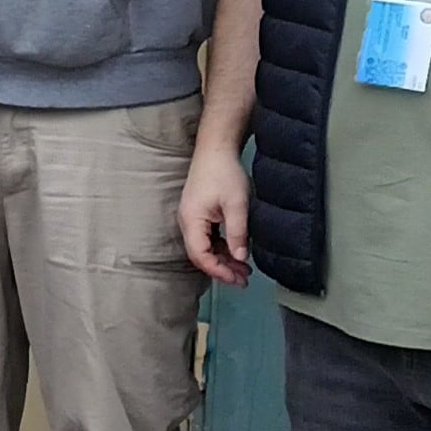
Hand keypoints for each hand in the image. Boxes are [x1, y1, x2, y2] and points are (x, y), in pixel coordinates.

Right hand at [180, 153, 251, 285]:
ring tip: (244, 269)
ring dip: (223, 260)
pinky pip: (207, 238)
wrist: (216, 150)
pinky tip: (236, 251)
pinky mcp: (198, 214)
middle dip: (222, 269)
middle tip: (244, 280)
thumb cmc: (224, 173)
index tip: (237, 278)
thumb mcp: (236, 204)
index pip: (200, 255)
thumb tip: (240, 258)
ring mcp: (192, 218)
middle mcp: (187, 222)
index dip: (218, 270)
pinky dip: (221, 248)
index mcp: (192, 220)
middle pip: (201, 254)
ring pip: (205, 248)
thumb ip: (237, 233)